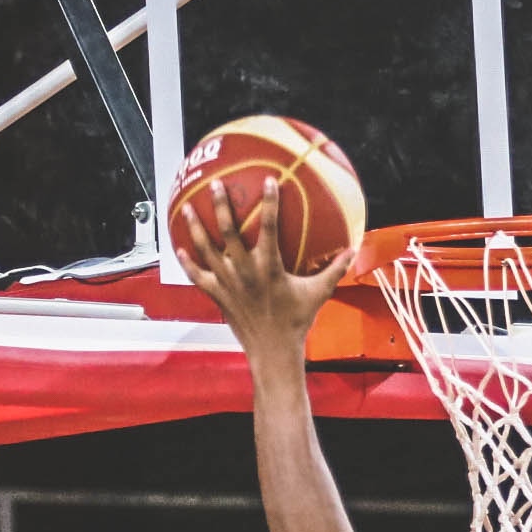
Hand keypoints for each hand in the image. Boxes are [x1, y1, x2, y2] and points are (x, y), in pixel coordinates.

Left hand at [175, 178, 352, 362]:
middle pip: (228, 232)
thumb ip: (335, 270)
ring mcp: (227, 283)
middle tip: (216, 184)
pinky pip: (197, 275)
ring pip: (206, 249)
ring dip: (195, 227)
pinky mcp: (216, 295)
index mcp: (269, 267)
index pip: (270, 227)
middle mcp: (245, 272)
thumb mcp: (318, 294)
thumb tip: (352, 251)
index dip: (270, 202)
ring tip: (188, 206)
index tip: (268, 180)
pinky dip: (187, 261)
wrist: (272, 350)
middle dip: (221, 206)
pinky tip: (178, 247)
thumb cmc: (295, 321)